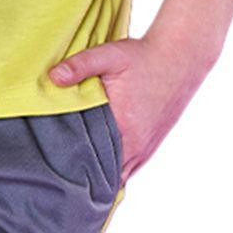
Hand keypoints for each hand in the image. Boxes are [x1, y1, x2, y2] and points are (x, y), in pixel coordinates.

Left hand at [49, 34, 215, 182]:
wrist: (179, 58)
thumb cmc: (143, 57)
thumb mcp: (109, 55)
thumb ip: (80, 66)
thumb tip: (53, 77)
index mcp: (124, 127)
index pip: (92, 163)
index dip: (72, 167)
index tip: (52, 165)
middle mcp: (137, 145)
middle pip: (104, 177)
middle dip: (82, 176)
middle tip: (57, 173)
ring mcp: (145, 149)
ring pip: (118, 176)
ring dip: (98, 175)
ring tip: (74, 173)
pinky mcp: (150, 145)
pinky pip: (128, 169)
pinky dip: (113, 169)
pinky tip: (97, 164)